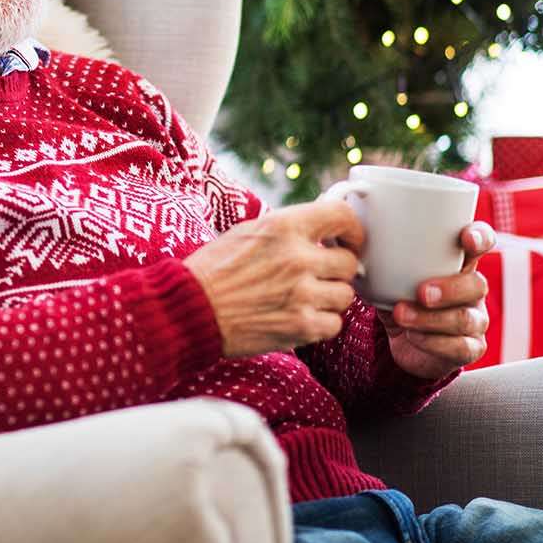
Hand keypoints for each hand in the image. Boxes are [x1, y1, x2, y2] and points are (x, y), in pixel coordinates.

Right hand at [183, 201, 363, 356]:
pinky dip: (321, 323)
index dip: (352, 229)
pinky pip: (335, 323)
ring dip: (329, 297)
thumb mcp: (249, 231)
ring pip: (346, 295)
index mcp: (285, 226)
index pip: (342, 216)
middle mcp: (298, 257)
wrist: (190, 308)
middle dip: (336, 269)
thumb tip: (323, 230)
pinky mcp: (301, 326)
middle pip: (349, 262)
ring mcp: (302, 294)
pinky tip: (299, 317)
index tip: (347, 239)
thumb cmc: (214, 269)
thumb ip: (289, 229)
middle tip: (318, 275)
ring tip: (304, 298)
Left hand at [378, 222, 494, 379]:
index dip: (480, 237)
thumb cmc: (397, 295)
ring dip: (433, 318)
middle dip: (450, 288)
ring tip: (401, 314)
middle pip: (477, 284)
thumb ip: (373, 253)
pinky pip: (460, 347)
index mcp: (456, 262)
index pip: (480, 242)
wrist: (402, 340)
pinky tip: (413, 336)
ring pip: (467, 318)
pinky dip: (434, 342)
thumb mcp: (385, 273)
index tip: (466, 238)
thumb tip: (340, 236)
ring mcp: (474, 319)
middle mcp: (471, 289)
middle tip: (421, 292)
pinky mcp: (469, 348)